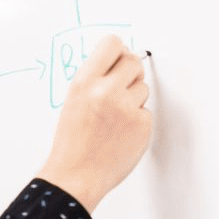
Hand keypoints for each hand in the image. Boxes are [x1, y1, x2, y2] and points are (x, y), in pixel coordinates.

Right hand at [36, 36, 151, 212]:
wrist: (76, 175)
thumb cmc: (72, 141)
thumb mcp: (74, 100)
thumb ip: (95, 79)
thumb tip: (118, 60)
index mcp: (85, 82)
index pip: (112, 44)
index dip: (117, 51)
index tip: (117, 59)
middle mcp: (106, 91)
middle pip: (133, 61)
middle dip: (130, 72)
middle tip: (121, 87)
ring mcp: (127, 108)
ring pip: (143, 87)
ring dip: (134, 98)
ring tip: (115, 118)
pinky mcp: (142, 125)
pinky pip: (146, 111)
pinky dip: (137, 120)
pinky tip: (121, 132)